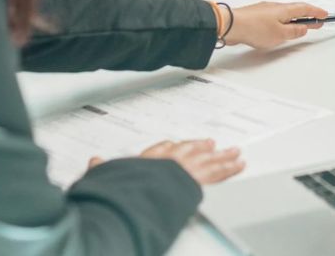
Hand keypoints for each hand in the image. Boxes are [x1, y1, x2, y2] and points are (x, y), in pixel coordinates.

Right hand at [90, 139, 243, 184]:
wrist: (141, 191)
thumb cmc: (127, 185)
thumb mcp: (110, 176)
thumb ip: (102, 169)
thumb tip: (94, 161)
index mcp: (150, 159)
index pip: (163, 148)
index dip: (171, 147)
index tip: (176, 144)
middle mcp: (169, 159)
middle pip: (189, 150)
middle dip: (201, 147)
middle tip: (212, 143)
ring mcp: (186, 168)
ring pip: (208, 159)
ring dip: (222, 155)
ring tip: (235, 152)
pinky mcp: (198, 179)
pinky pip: (218, 172)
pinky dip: (230, 168)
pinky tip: (239, 165)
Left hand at [226, 1, 328, 48]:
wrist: (231, 24)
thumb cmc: (255, 28)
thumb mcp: (280, 34)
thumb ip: (294, 32)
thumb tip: (304, 28)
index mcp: (284, 10)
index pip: (305, 8)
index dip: (316, 12)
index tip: (325, 15)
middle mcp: (276, 6)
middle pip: (295, 9)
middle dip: (307, 15)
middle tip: (316, 21)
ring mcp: (265, 9)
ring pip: (284, 13)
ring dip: (294, 18)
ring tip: (300, 26)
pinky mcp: (256, 15)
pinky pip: (275, 16)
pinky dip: (283, 20)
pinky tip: (279, 28)